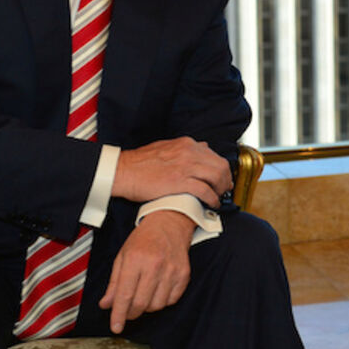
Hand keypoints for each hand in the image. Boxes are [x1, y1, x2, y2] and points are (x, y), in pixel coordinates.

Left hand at [98, 210, 193, 332]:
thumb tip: (106, 304)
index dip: (118, 315)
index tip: (115, 327)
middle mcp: (154, 265)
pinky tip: (158, 290)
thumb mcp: (122, 256)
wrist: (170, 223)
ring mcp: (171, 270)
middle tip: (128, 311)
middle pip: (141, 304)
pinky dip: (163, 301)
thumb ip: (114, 282)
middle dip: (131, 313)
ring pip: (157, 305)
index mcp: (135, 259)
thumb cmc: (144, 239)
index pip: (124, 295)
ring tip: (144, 295)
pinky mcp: (184, 275)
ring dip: (147, 306)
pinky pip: (172, 300)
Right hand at [114, 136, 230, 204]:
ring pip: (216, 177)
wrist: (123, 171)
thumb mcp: (165, 147)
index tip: (222, 178)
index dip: (222, 169)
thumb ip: (184, 149)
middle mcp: (189, 153)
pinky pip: (205, 191)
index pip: (214, 155)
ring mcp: (185, 167)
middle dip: (226, 179)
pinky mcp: (180, 182)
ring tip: (219, 198)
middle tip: (225, 189)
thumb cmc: (140, 163)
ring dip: (221, 190)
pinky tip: (212, 204)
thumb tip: (200, 148)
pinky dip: (212, 198)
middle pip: (220, 165)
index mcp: (186, 144)